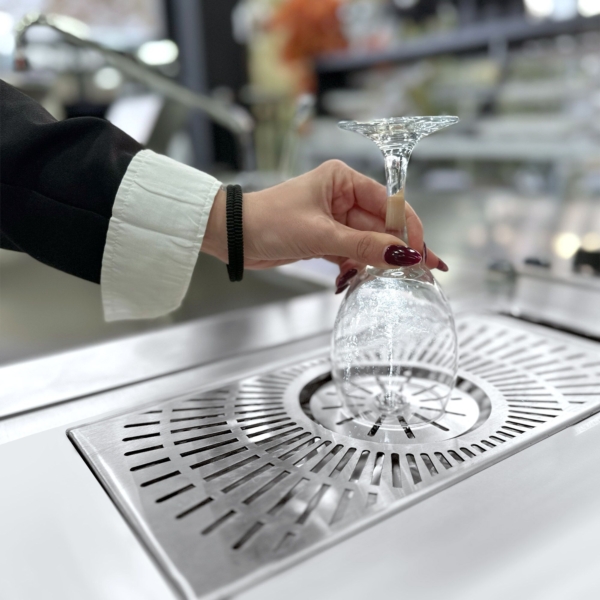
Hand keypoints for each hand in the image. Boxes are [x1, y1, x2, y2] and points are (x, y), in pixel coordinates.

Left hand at [201, 160, 446, 287]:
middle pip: (382, 225)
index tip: (422, 253)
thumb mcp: (320, 234)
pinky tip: (354, 278)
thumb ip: (363, 246)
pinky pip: (352, 253)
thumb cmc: (269, 221)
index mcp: (343, 181)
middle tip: (419, 273)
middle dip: (396, 249)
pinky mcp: (326, 239)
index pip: (389, 203)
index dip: (408, 228)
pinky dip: (355, 266)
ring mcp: (335, 219)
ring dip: (374, 261)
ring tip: (389, 280)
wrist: (232, 236)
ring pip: (368, 242)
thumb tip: (403, 256)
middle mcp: (343, 197)